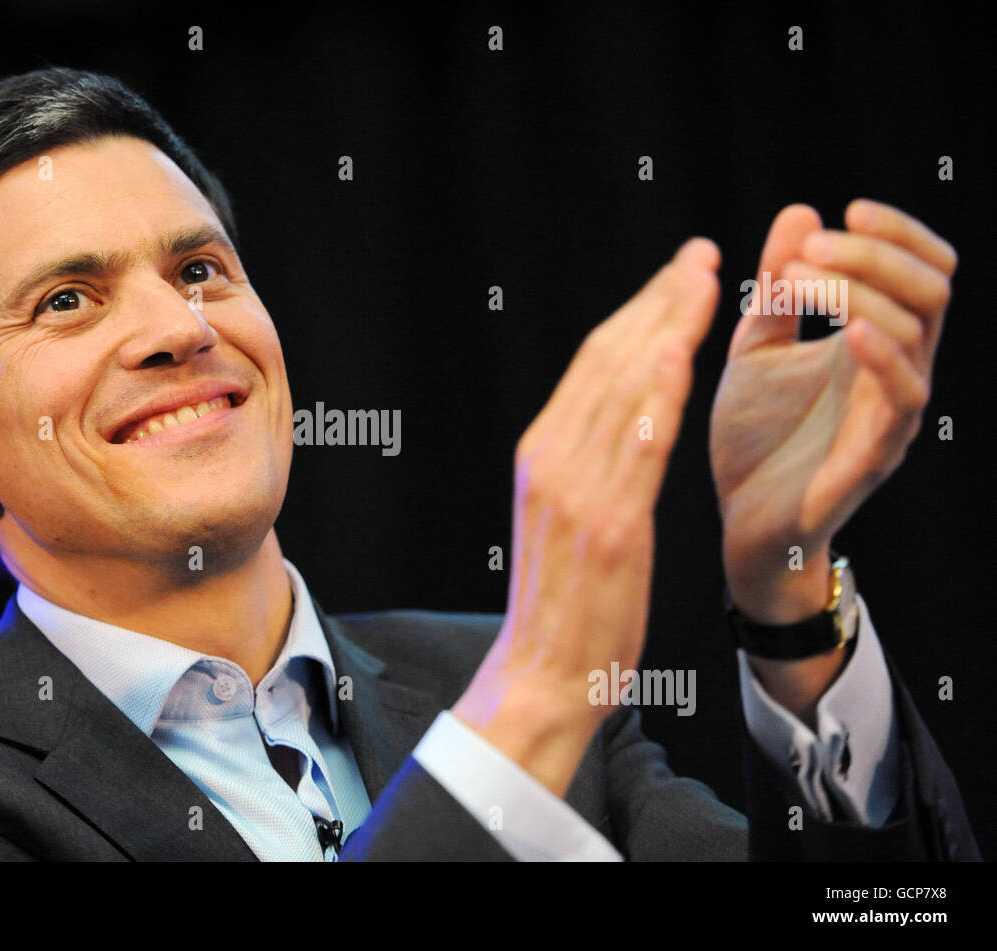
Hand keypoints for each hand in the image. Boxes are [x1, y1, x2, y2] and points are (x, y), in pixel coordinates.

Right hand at [453, 238, 719, 796]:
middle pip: (607, 361)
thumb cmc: (564, 601)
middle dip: (659, 302)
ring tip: (705, 283)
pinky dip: (657, 394)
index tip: (677, 275)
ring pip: (621, 389)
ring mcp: (576, 490)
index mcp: (542, 453)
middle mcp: (551, 459)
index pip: (592, 364)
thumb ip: (593, 461)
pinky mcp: (607, 524)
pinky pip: (635, 446)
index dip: (638, 311)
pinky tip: (682, 354)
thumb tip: (631, 412)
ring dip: (667, 328)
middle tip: (702, 256)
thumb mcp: (568, 516)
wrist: (543, 672)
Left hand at [710, 201, 954, 622]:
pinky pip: (903, 395)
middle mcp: (898, 371)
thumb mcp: (755, 349)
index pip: (922, 269)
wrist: (744, 523)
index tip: (847, 209)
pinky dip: (881, 354)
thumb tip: (801, 210)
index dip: (897, 233)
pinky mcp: (876, 453)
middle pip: (930, 287)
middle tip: (811, 247)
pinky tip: (845, 330)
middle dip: (874, 253)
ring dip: (858, 291)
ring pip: (917, 329)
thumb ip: (777, 289)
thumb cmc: (756, 437)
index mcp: (876, 341)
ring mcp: (894, 412)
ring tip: (796, 281)